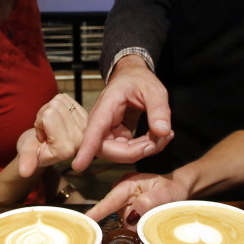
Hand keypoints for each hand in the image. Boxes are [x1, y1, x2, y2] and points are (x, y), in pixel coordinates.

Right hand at [17, 94, 87, 176]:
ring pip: (59, 100)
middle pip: (54, 107)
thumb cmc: (32, 148)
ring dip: (49, 109)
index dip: (39, 124)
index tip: (42, 138)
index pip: (48, 117)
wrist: (41, 144)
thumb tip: (24, 172)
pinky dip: (57, 105)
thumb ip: (27, 161)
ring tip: (49, 125)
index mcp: (67, 149)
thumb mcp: (26, 154)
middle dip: (43, 115)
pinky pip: (65, 98)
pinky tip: (56, 118)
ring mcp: (84, 127)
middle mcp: (80, 139)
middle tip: (44, 130)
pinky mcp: (85, 116)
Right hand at [72, 55, 172, 171]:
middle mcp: (102, 121)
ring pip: (120, 153)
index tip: (79, 166)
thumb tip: (163, 132)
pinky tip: (158, 136)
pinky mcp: (116, 137)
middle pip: (107, 149)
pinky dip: (144, 147)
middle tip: (161, 139)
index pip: (93, 130)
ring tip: (164, 135)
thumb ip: (159, 110)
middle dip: (135, 152)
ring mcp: (108, 131)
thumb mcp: (154, 89)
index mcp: (107, 105)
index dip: (86, 149)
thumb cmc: (139, 80)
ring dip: (143, 150)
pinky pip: (128, 150)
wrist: (132, 77)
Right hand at [85, 171, 190, 226]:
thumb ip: (147, 203)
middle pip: (118, 214)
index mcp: (129, 184)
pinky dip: (138, 223)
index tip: (86, 220)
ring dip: (137, 222)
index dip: (97, 212)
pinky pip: (129, 221)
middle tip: (152, 213)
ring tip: (153, 212)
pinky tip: (148, 215)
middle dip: (132, 221)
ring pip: (124, 220)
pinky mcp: (129, 208)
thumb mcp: (163, 195)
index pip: (110, 200)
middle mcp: (123, 191)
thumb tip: (131, 216)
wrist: (179, 188)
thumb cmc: (172, 188)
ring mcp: (125, 200)